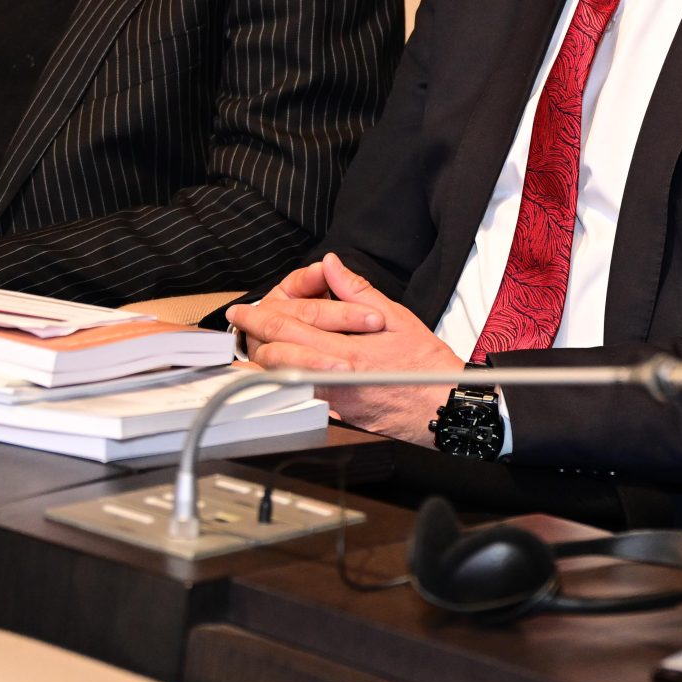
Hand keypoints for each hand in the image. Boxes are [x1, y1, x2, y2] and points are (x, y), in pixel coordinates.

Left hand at [229, 252, 459, 443]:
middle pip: (276, 354)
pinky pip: (297, 399)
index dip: (260, 315)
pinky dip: (279, 385)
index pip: (290, 327)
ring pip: (281, 380)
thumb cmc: (424, 364)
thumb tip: (332, 265)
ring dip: (260, 361)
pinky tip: (271, 376)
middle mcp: (335, 376)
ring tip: (249, 346)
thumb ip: (357, 291)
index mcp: (348, 349)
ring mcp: (333, 400)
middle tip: (240, 322)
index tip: (246, 309)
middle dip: (252, 335)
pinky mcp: (336, 415)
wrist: (441, 406)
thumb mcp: (396, 317)